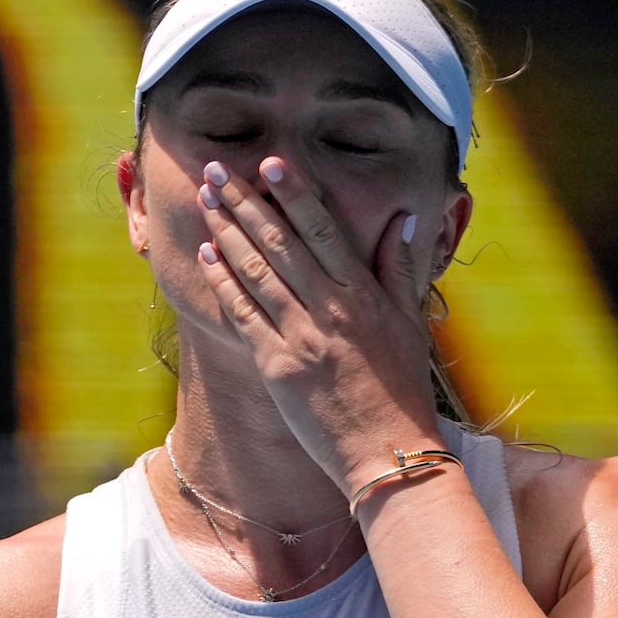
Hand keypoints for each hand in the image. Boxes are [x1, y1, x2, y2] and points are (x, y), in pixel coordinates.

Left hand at [194, 156, 444, 493]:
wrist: (389, 453)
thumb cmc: (403, 390)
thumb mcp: (411, 324)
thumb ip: (400, 269)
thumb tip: (401, 219)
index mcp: (363, 296)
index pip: (323, 231)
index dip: (294, 194)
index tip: (271, 163)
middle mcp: (330, 310)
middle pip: (280, 244)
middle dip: (245, 202)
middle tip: (217, 170)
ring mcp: (301, 338)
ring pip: (256, 272)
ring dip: (226, 232)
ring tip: (206, 200)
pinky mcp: (278, 368)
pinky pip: (243, 315)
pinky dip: (222, 282)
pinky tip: (206, 255)